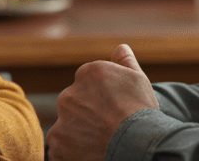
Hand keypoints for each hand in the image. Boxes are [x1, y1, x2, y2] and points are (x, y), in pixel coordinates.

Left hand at [47, 44, 157, 160]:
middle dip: (87, 115)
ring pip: (67, 126)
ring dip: (77, 134)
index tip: (112, 110)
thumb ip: (125, 61)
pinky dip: (71, 152)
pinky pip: (60, 148)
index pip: (87, 84)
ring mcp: (61, 119)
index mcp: (87, 73)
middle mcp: (69, 93)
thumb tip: (120, 48)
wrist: (137, 140)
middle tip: (106, 128)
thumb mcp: (138, 79)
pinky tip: (91, 153)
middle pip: (75, 105)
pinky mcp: (57, 142)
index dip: (101, 99)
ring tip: (100, 143)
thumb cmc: (140, 110)